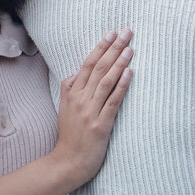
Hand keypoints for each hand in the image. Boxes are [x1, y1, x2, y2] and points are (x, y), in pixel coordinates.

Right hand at [52, 30, 133, 187]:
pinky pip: (113, 101)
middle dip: (113, 48)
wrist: (68, 161)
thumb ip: (69, 89)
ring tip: (130, 48)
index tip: (111, 33)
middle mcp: (80, 99)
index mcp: (71, 93)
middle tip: (126, 33)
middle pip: (98, 68)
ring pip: (106, 81)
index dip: (100, 47)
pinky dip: (122, 86)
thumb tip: (76, 73)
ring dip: (119, 63)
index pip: (87, 64)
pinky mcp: (101, 124)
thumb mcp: (64, 108)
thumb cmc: (70, 135)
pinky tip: (130, 73)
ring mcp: (90, 112)